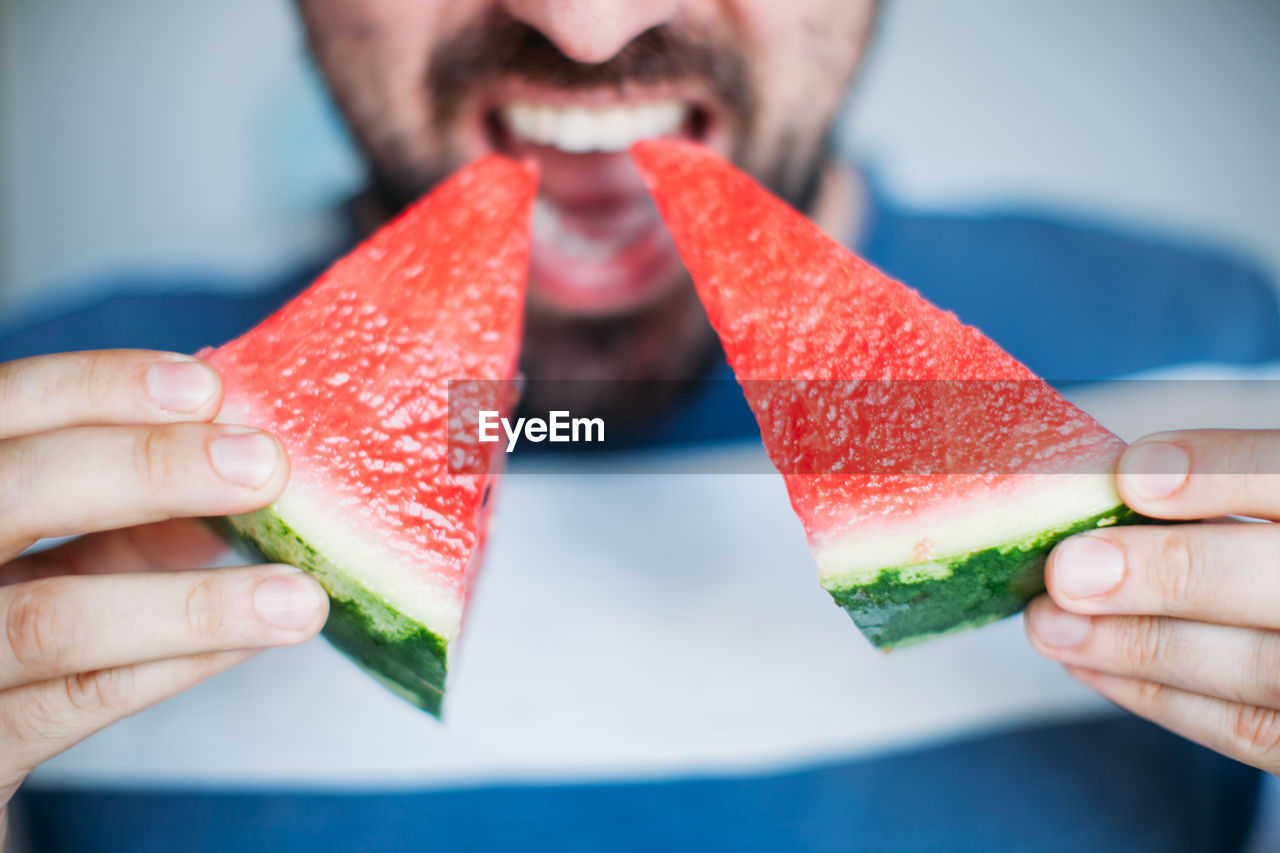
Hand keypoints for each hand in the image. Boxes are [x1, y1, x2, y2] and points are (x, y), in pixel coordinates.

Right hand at [0, 350, 327, 836]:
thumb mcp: (40, 549)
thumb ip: (116, 515)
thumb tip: (239, 470)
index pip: (7, 408)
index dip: (99, 389)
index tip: (205, 389)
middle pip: (16, 491)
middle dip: (150, 471)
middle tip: (264, 468)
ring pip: (52, 620)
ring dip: (195, 604)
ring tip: (298, 596)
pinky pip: (75, 703)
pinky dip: (172, 666)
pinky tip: (250, 641)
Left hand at [1025, 429, 1279, 771]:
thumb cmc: (1273, 549)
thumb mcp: (1270, 504)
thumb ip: (1226, 486)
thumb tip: (1112, 484)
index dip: (1224, 472)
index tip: (1131, 474)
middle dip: (1171, 574)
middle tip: (1067, 572)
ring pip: (1264, 672)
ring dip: (1140, 647)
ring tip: (1050, 624)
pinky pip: (1254, 732)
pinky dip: (1164, 698)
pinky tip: (1090, 665)